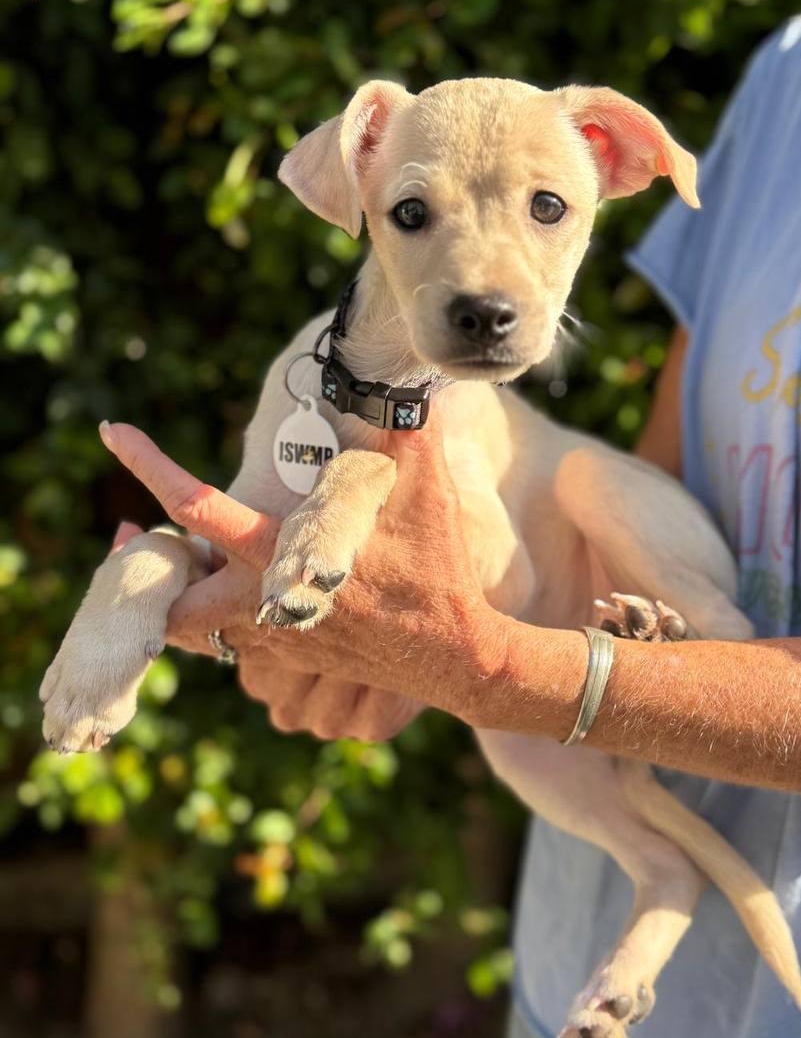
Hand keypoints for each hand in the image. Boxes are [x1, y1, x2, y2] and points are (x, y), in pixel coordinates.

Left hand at [100, 421, 504, 736]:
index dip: (149, 464)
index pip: (197, 505)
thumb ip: (406, 428)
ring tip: (177, 560)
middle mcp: (264, 602)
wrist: (452, 655)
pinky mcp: (289, 662)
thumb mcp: (425, 490)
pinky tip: (231, 589)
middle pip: (167, 597)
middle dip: (139, 567)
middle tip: (129, 535)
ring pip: (192, 629)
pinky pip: (229, 645)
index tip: (112, 431)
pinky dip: (213, 619)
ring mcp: (273, 638)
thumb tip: (401, 375)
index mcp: (280, 554)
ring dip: (176, 594)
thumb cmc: (436, 571)